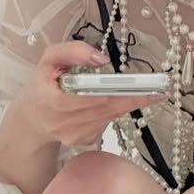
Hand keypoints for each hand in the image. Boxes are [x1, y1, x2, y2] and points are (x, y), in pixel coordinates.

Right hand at [18, 41, 167, 147]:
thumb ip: (72, 51)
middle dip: (134, 96)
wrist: (33, 117)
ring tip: (145, 90)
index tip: (144, 88)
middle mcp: (64, 124)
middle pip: (108, 108)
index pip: (93, 98)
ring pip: (111, 115)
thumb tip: (101, 59)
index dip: (121, 93)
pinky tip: (114, 100)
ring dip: (128, 102)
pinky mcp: (85, 141)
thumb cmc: (43, 85)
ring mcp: (75, 136)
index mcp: (53, 102)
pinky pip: (107, 122)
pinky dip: (114, 109)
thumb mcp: (49, 59)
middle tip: (160, 87)